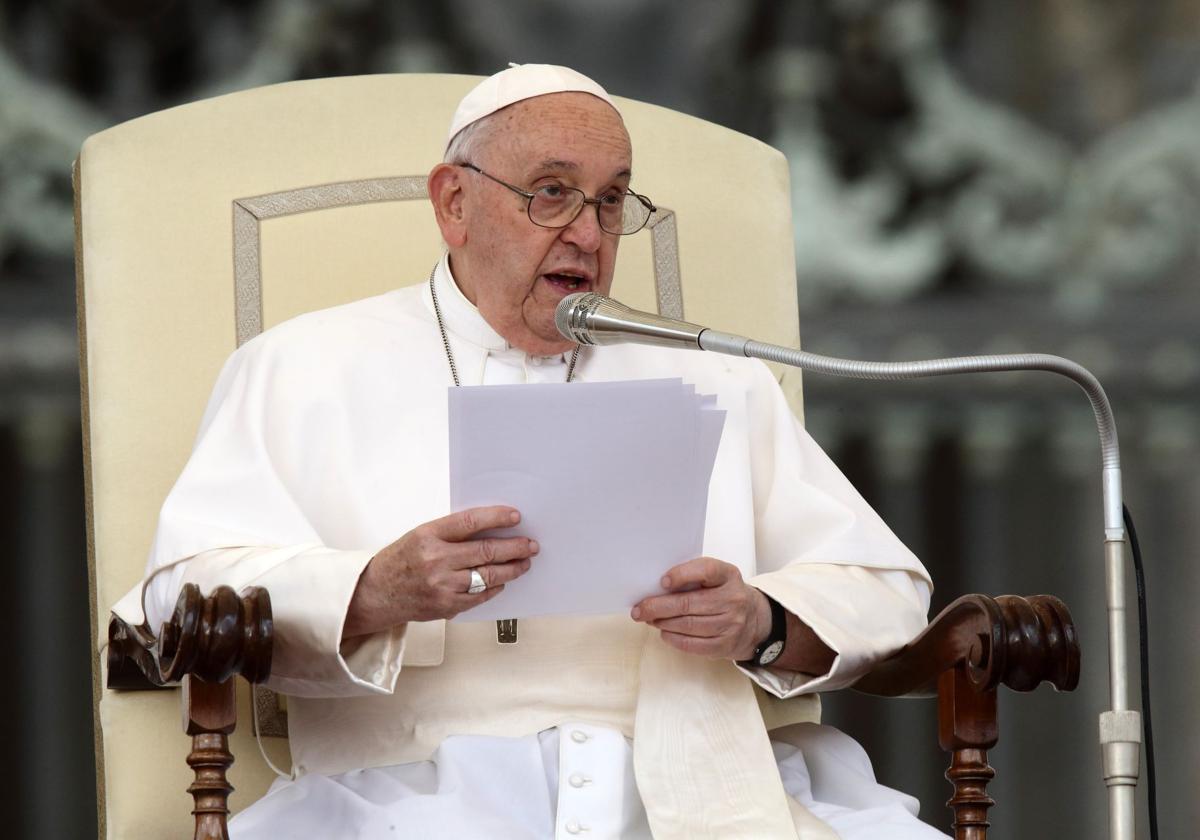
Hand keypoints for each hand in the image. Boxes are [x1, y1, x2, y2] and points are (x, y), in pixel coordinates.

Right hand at [343, 506, 536, 637]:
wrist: (376, 594)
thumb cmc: (399, 561)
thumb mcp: (420, 535)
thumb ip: (451, 533)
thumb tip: (489, 528)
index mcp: (428, 536)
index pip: (471, 522)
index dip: (497, 518)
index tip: (515, 517)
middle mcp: (436, 560)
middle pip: (486, 551)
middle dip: (514, 547)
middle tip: (530, 544)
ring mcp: (443, 585)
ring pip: (488, 575)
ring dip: (512, 568)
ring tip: (524, 563)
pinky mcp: (447, 606)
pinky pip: (480, 596)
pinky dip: (495, 587)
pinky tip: (503, 581)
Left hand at [630, 557, 771, 660]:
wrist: (757, 622)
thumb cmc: (726, 595)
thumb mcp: (718, 579)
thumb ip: (693, 578)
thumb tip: (656, 589)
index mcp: (729, 576)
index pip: (706, 570)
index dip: (682, 575)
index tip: (662, 582)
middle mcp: (732, 599)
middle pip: (689, 603)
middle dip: (658, 606)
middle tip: (639, 608)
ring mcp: (731, 624)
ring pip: (687, 625)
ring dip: (662, 622)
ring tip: (649, 619)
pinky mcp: (725, 645)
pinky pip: (692, 644)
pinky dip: (673, 638)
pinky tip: (664, 632)